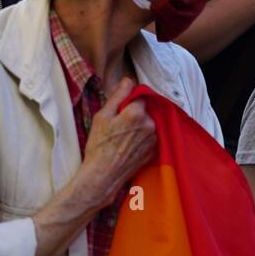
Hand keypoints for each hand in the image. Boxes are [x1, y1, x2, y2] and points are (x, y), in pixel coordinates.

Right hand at [77, 77, 156, 209]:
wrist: (104, 174)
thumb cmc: (98, 145)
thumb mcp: (102, 117)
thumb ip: (118, 96)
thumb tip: (128, 80)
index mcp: (137, 113)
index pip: (140, 95)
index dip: (129, 100)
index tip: (118, 109)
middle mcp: (151, 124)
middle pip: (146, 109)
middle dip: (135, 112)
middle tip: (118, 125)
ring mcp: (155, 138)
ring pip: (149, 122)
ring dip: (140, 124)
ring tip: (123, 137)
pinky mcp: (156, 150)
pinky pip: (151, 136)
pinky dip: (143, 136)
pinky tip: (129, 145)